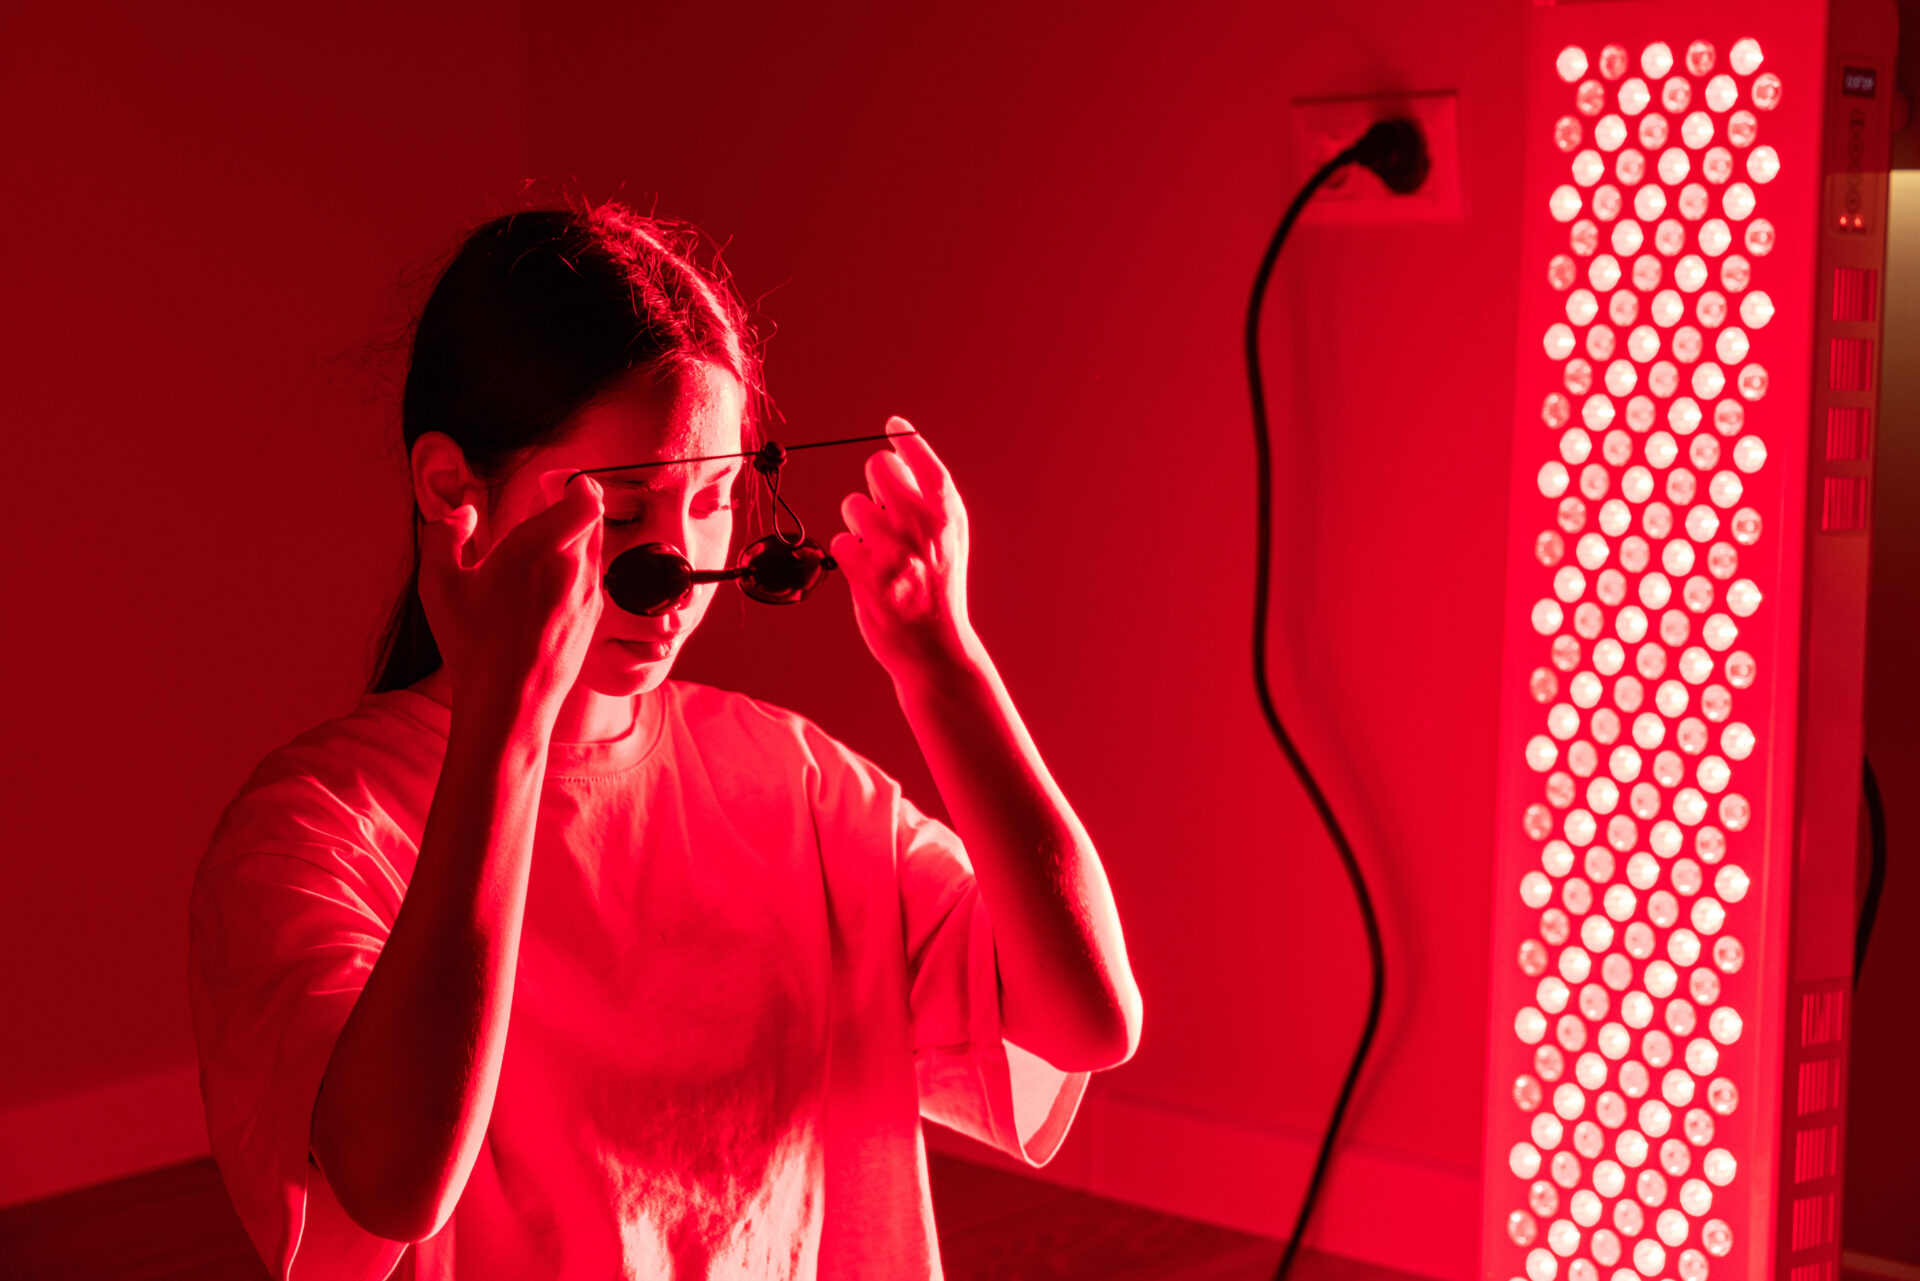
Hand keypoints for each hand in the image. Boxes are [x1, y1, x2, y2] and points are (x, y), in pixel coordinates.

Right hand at [417, 475, 605, 725]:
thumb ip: (444, 533)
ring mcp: (589, 594)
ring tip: (538, 553)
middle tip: (542, 511)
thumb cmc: (471, 643)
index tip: (551, 486)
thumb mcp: (437, 583)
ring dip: (573, 541)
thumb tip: (464, 513)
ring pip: (593, 549)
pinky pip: (592, 580)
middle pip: (591, 519)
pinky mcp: (593, 619)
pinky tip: (544, 589)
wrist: (510, 702)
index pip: (585, 498)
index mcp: (538, 547)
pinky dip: (575, 572)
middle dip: (570, 509)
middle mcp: (573, 566)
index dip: (574, 484)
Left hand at [830, 417, 976, 674]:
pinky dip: (847, 555)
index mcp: (948, 518)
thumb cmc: (939, 588)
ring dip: (858, 525)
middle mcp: (923, 529)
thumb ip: (932, 501)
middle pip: (878, 468)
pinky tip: (867, 572)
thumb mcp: (952, 542)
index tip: (894, 427)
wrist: (935, 646)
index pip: (926, 462)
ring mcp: (895, 552)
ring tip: (877, 551)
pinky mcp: (867, 577)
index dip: (908, 440)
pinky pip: (840, 542)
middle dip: (874, 484)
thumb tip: (898, 457)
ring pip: (853, 505)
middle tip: (882, 511)